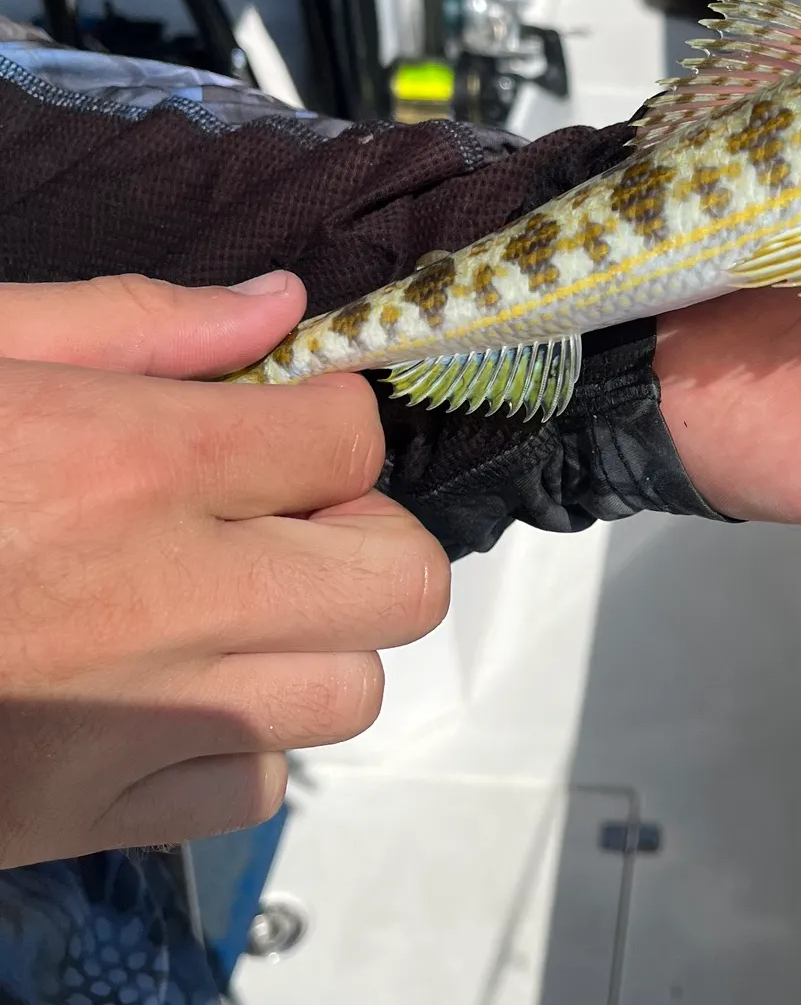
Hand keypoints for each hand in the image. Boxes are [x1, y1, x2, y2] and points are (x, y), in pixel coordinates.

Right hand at [0, 274, 449, 868]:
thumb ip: (133, 322)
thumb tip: (277, 305)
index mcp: (128, 464)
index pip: (350, 438)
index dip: (331, 418)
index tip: (288, 418)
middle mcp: (158, 598)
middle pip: (397, 581)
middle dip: (363, 533)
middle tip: (284, 512)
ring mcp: (129, 725)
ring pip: (348, 691)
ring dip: (314, 637)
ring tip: (232, 600)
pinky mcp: (80, 818)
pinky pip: (253, 788)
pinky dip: (241, 740)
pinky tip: (173, 691)